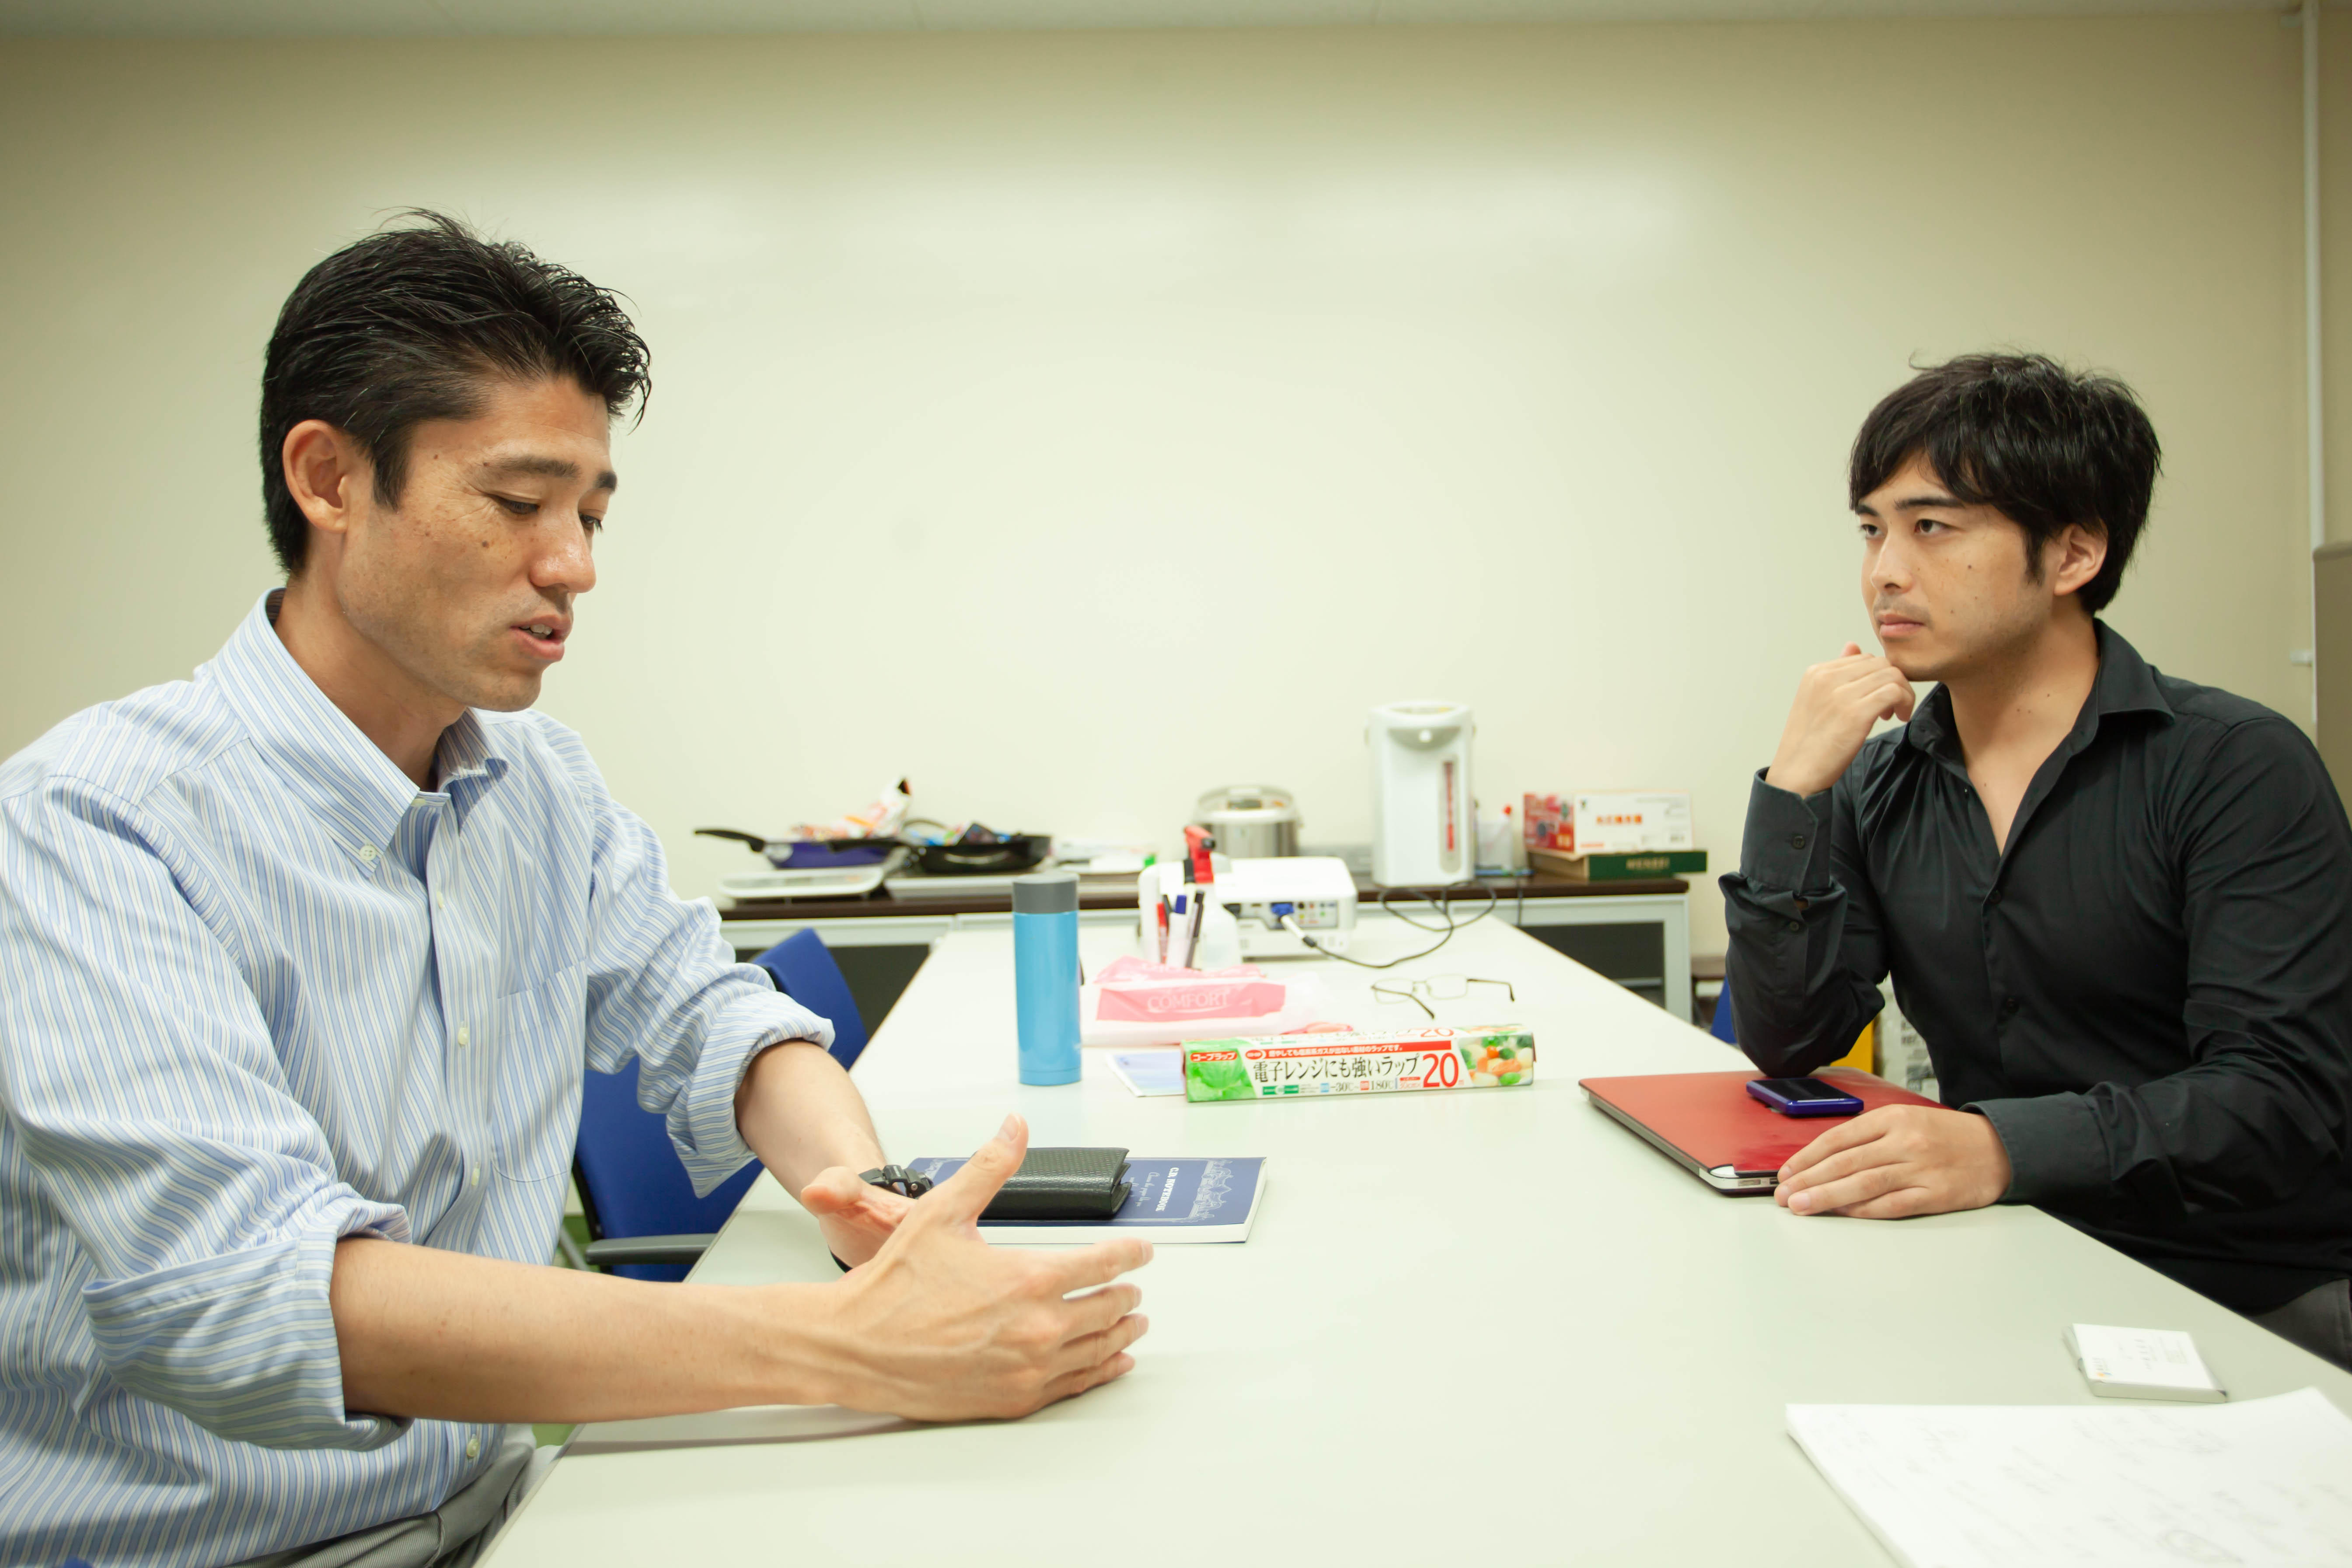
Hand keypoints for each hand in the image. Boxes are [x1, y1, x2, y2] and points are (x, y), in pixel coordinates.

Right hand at [819, 1113, 1151, 1420]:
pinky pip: (1075, 1385)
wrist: (856, 1347)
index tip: (1142, 1252)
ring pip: (1098, 1350)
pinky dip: (1100, 1372)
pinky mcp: (1015, 1399)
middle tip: (1133, 1289)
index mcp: (1029, 1279)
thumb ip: (989, 1168)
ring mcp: (1029, 1369)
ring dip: (1122, 1333)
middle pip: (1107, 1309)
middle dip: (1126, 1295)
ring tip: (1133, 1324)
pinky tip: (1111, 1363)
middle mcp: (1038, 1328)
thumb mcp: (942, 1211)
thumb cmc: (894, 1284)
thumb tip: (1014, 1128)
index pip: (1103, 1264)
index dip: (1130, 1255)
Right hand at [1764, 642, 1916, 797]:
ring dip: (1902, 693)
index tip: (1879, 699)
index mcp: (1816, 672)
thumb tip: (1853, 646)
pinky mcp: (1856, 713)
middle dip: (1894, 682)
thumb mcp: (1817, 700)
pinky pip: (1894, 692)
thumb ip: (1837, 673)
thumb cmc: (1809, 742)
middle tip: (1892, 707)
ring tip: (1896, 714)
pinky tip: (1898, 718)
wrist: (1797, 773)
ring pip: (1891, 675)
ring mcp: (1841, 694)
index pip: (1863, 657)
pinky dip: (1904, 702)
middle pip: (1880, 663)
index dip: (1878, 676)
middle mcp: (1827, 678)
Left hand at [1775, 1104, 2011, 1217]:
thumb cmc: (1945, 1136)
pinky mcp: (1936, 1193)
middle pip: (1845, 1162)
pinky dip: (1864, 1210)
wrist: (1999, 1148)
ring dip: (1827, 1196)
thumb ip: (1869, 1138)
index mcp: (1893, 1119)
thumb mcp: (1906, 1121)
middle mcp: (1904, 1141)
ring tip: (1801, 1206)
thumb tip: (1824, 1161)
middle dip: (1809, 1180)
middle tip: (1784, 1195)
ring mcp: (1921, 1167)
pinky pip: (1892, 1204)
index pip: (1838, 1138)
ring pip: (1863, 1183)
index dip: (1807, 1157)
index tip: (1787, 1173)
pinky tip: (1843, 1214)